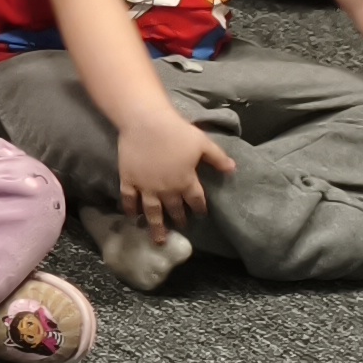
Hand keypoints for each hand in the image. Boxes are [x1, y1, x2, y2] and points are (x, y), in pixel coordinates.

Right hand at [118, 109, 236, 232]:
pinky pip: (130, 199)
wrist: (145, 122)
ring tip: (158, 240)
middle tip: (180, 228)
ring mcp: (146, 187)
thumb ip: (217, 158)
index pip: (196, 201)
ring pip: (152, 212)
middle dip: (179, 220)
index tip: (200, 216)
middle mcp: (167, 189)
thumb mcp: (203, 143)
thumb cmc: (176, 131)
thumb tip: (233, 169)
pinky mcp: (129, 180)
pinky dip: (130, 209)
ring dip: (156, 226)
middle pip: (174, 209)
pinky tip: (132, 217)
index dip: (199, 209)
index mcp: (186, 181)